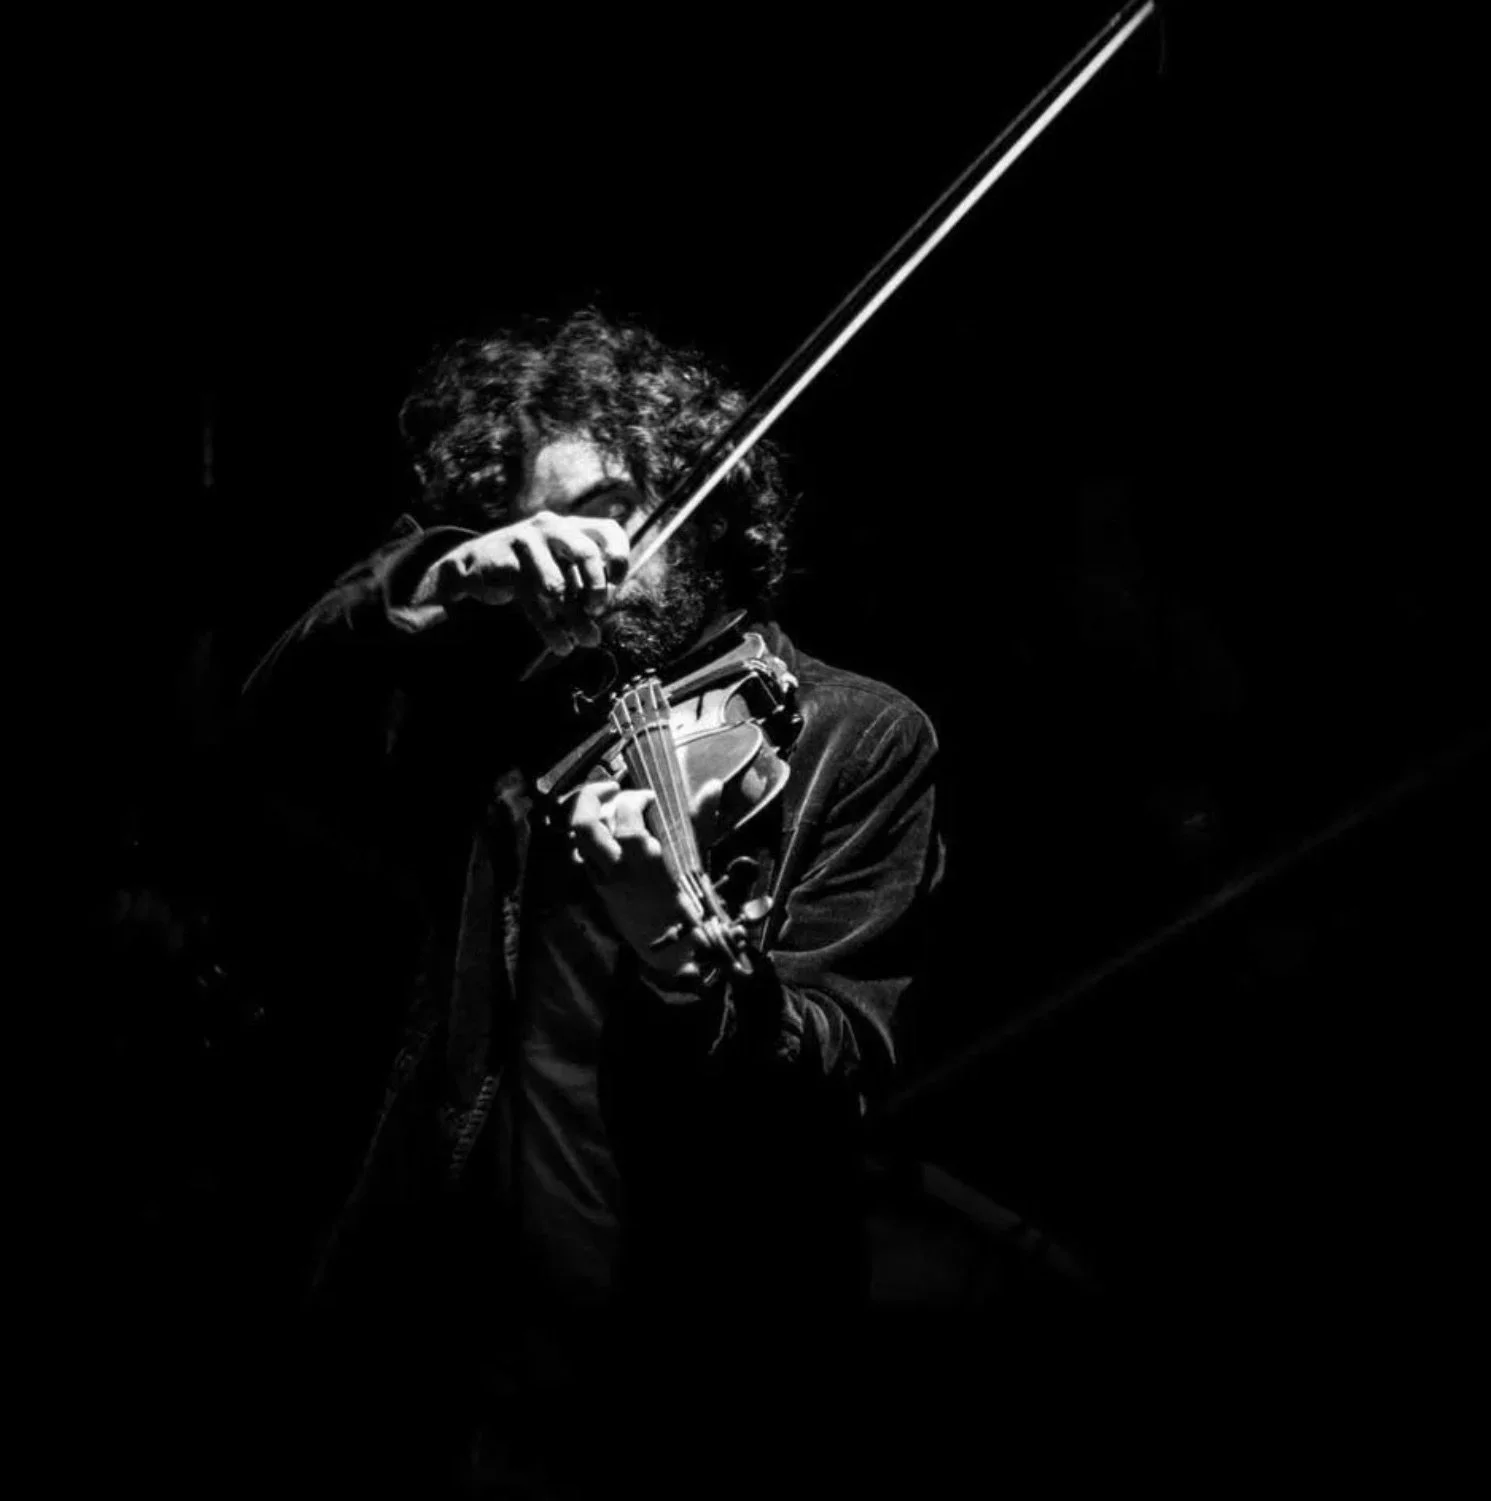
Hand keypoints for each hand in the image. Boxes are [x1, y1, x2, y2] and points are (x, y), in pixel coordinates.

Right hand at [424, 511, 629, 655]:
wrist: (474, 568)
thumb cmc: (528, 572)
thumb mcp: (560, 571)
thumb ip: (583, 586)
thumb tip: (600, 620)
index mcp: (571, 526)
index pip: (608, 531)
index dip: (619, 557)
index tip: (617, 583)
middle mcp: (551, 527)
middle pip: (587, 553)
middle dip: (597, 589)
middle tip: (596, 612)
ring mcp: (526, 542)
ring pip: (557, 586)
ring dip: (574, 619)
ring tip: (582, 640)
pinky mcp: (506, 563)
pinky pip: (534, 602)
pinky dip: (551, 629)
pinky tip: (561, 645)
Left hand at [567, 777, 739, 983]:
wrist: (670, 947)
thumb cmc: (687, 902)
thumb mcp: (695, 859)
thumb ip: (700, 819)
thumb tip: (713, 786)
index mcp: (644, 860)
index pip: (625, 815)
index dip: (635, 797)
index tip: (650, 798)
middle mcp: (616, 868)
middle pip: (585, 824)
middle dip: (592, 796)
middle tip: (613, 789)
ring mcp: (602, 878)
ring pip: (578, 837)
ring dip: (589, 815)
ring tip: (608, 806)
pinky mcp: (596, 886)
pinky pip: (581, 853)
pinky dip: (589, 836)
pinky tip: (606, 831)